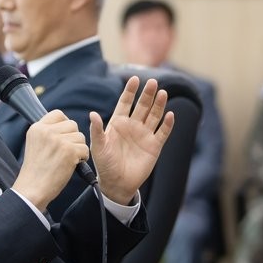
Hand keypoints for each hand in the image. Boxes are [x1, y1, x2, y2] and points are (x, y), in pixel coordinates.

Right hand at [13, 110, 89, 210]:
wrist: (33, 189)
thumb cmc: (36, 171)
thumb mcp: (35, 144)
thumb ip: (47, 132)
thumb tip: (65, 124)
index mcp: (37, 128)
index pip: (58, 114)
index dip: (64, 125)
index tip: (63, 137)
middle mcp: (47, 131)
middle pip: (72, 124)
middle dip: (73, 137)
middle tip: (66, 151)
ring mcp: (58, 140)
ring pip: (80, 136)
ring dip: (78, 148)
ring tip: (67, 160)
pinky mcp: (69, 150)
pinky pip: (85, 148)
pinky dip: (82, 158)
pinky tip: (72, 165)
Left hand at [90, 76, 174, 204]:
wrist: (117, 183)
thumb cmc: (105, 164)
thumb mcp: (98, 146)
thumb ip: (97, 130)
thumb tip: (92, 113)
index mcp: (118, 122)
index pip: (126, 102)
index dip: (130, 91)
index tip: (135, 79)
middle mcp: (133, 125)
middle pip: (143, 106)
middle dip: (148, 94)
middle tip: (153, 82)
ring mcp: (145, 135)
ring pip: (154, 116)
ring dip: (159, 105)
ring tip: (163, 93)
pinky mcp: (155, 146)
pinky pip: (163, 132)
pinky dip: (167, 124)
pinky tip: (170, 115)